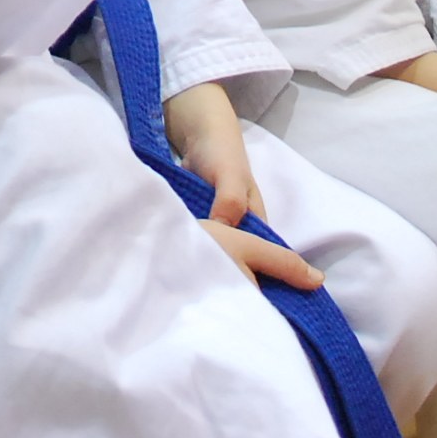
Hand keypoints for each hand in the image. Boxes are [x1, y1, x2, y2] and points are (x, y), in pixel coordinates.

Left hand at [164, 83, 323, 291]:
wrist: (196, 132)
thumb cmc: (220, 152)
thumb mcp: (229, 174)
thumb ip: (229, 199)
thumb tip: (224, 231)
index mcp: (256, 225)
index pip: (262, 264)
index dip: (254, 284)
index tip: (238, 305)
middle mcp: (239, 232)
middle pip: (238, 266)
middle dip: (225, 282)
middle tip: (205, 304)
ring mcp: (218, 231)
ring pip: (215, 259)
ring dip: (204, 271)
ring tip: (187, 297)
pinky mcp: (197, 227)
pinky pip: (196, 247)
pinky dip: (189, 257)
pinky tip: (173, 273)